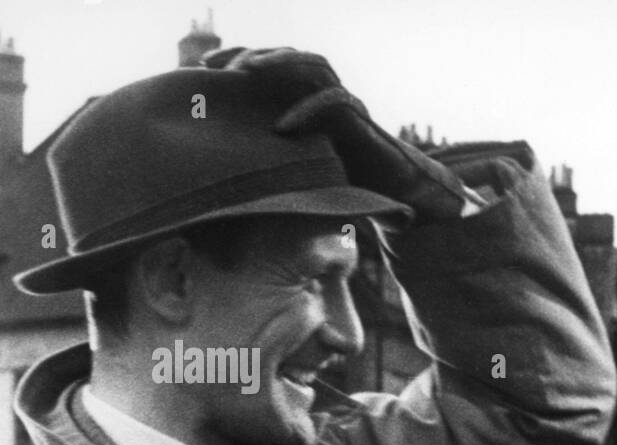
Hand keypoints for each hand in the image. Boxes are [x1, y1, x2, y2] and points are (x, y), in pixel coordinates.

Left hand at [203, 46, 471, 221]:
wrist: (393, 194)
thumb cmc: (343, 182)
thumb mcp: (294, 167)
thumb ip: (266, 157)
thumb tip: (217, 173)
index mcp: (306, 97)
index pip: (267, 65)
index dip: (234, 59)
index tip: (201, 70)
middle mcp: (324, 92)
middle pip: (286, 55)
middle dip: (250, 54)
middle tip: (219, 68)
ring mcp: (345, 102)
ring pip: (313, 63)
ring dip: (278, 62)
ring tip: (247, 74)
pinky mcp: (362, 121)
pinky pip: (335, 100)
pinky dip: (307, 109)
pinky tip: (283, 127)